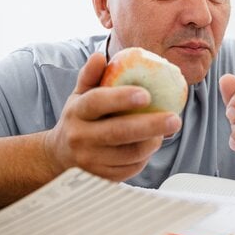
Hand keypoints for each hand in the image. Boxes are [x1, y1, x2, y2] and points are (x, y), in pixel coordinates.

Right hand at [43, 53, 181, 180]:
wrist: (59, 155)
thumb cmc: (79, 118)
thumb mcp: (79, 95)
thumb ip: (90, 76)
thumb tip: (99, 56)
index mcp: (77, 111)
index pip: (98, 102)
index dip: (122, 98)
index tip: (147, 94)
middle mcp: (80, 137)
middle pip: (118, 132)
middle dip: (150, 125)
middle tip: (175, 119)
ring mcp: (89, 160)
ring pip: (129, 154)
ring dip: (152, 142)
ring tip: (164, 131)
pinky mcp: (100, 178)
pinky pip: (130, 169)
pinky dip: (145, 157)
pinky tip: (149, 145)